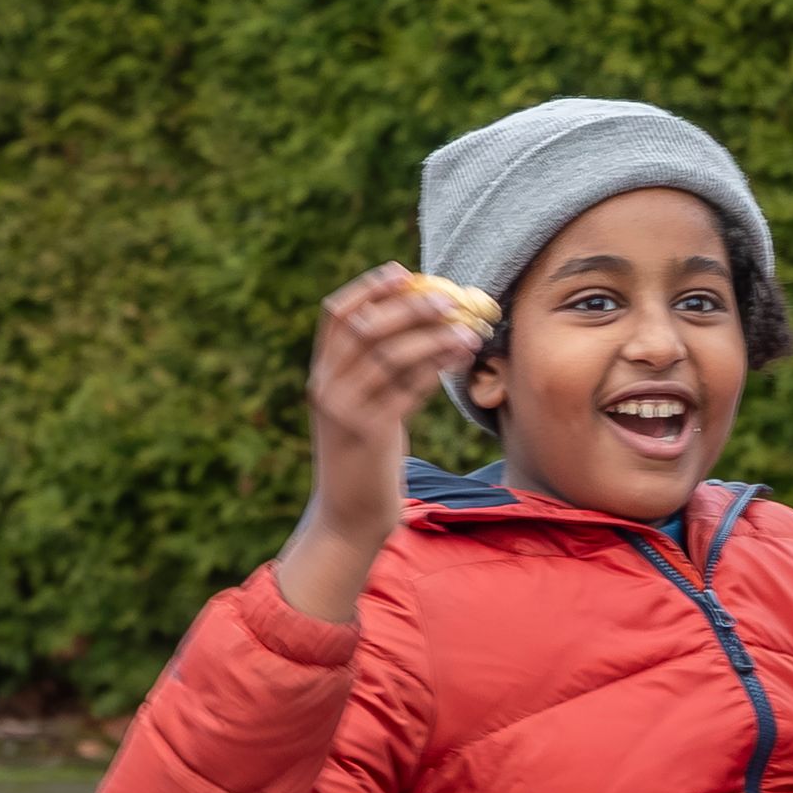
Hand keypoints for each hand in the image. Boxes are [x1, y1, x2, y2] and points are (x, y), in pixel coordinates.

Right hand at [280, 263, 481, 623]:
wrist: (349, 519)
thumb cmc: (368, 462)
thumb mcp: (367, 411)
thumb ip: (381, 375)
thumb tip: (425, 332)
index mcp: (322, 374)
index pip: (336, 314)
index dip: (371, 288)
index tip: (407, 273)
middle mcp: (326, 386)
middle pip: (364, 326)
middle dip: (410, 307)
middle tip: (453, 298)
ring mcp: (343, 409)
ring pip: (387, 355)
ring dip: (432, 336)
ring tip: (470, 329)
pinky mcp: (367, 432)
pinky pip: (405, 389)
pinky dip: (435, 369)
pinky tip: (460, 359)